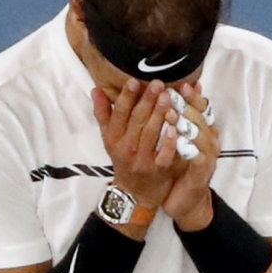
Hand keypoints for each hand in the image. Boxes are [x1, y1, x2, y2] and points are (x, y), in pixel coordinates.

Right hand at [91, 78, 179, 209]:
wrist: (135, 192)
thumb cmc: (124, 158)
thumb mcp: (110, 138)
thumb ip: (103, 114)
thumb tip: (96, 89)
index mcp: (113, 138)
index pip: (119, 114)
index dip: (126, 97)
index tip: (134, 81)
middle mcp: (126, 148)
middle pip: (137, 120)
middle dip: (147, 101)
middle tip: (158, 83)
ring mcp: (142, 160)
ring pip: (151, 134)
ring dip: (160, 114)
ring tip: (168, 97)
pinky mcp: (158, 170)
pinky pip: (164, 154)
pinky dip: (169, 141)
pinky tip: (176, 127)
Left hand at [163, 82, 219, 231]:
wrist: (186, 202)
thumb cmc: (180, 169)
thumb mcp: (178, 141)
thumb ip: (176, 120)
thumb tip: (170, 95)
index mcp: (204, 131)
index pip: (202, 109)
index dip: (192, 96)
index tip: (180, 84)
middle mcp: (210, 142)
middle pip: (202, 119)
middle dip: (187, 105)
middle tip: (173, 94)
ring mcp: (208, 158)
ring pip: (201, 136)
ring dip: (187, 124)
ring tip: (171, 113)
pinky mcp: (202, 173)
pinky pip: (197, 158)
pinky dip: (188, 148)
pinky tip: (177, 140)